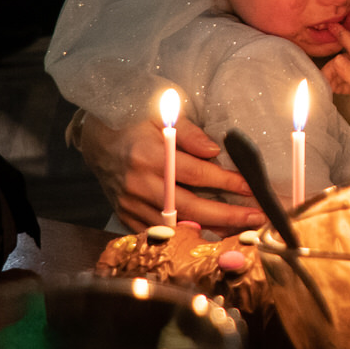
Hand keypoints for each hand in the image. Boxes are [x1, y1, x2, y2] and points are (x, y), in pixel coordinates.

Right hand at [76, 110, 264, 231]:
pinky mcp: (124, 214)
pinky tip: (208, 235)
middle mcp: (139, 183)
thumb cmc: (131, 118)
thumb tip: (215, 151)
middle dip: (227, 215)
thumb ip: (188, 132)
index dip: (227, 182)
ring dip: (211, 230)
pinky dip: (183, 236)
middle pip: (190, 206)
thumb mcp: (159, 112)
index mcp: (149, 155)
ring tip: (240, 230)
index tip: (252, 188)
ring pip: (176, 224)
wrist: (93, 135)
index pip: (197, 173)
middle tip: (256, 217)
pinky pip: (157, 231)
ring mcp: (130, 202)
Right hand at [322, 27, 349, 177]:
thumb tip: (337, 59)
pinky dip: (337, 86)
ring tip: (324, 86)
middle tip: (321, 79)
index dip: (342, 35)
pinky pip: (347, 84)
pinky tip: (330, 90)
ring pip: (345, 73)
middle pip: (346, 61)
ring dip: (334, 77)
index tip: (330, 24)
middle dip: (332, 67)